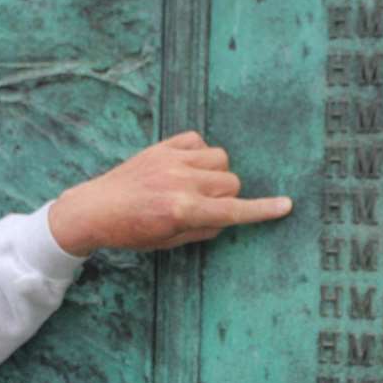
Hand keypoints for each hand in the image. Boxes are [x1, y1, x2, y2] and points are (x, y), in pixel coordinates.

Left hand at [47, 132, 292, 256]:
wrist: (95, 209)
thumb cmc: (132, 232)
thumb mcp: (170, 242)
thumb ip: (204, 229)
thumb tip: (229, 216)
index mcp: (184, 211)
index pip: (234, 211)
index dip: (262, 210)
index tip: (286, 206)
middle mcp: (181, 183)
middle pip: (232, 182)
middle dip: (226, 195)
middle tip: (203, 206)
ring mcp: (172, 160)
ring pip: (220, 159)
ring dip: (216, 173)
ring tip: (194, 185)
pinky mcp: (163, 146)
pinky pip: (199, 141)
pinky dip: (199, 153)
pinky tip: (185, 167)